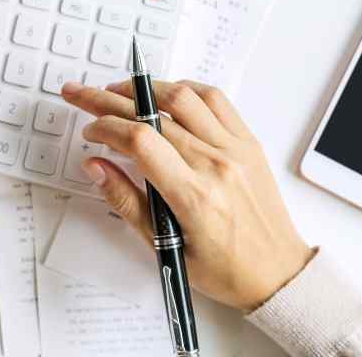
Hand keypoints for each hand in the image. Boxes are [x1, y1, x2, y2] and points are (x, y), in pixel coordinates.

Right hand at [61, 79, 312, 311]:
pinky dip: (184, 89)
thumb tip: (94, 166)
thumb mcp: (165, 247)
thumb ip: (125, 201)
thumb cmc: (227, 269)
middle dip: (108, 100)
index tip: (90, 132)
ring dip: (145, 88)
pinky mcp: (248, 142)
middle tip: (82, 95)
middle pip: (153, 114)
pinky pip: (215, 99)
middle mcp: (216, 165)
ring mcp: (235, 149)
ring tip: (120, 92)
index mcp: (194, 196)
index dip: (105, 127)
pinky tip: (165, 94)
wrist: (279, 273)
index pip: (140, 141)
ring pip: (183, 97)